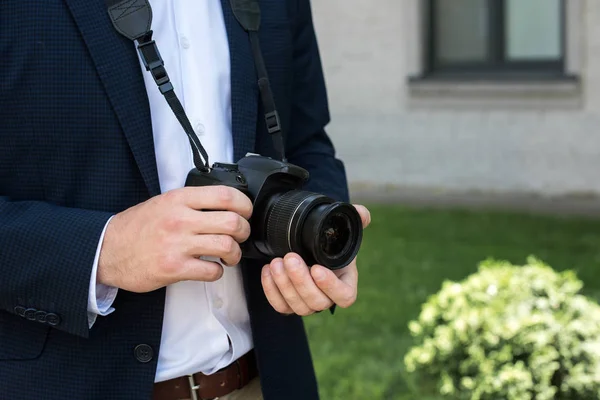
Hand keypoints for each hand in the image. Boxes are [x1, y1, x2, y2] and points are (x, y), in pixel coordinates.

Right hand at [97, 186, 252, 292]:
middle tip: (240, 236)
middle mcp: (180, 219)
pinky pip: (212, 271)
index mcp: (179, 199)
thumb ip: (192, 201)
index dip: (245, 205)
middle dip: (244, 231)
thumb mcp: (163, 202)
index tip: (246, 212)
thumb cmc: (137, 227)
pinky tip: (211, 268)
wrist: (107, 250)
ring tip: (229, 256)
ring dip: (234, 254)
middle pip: (232, 222)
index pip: (225, 195)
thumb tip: (225, 205)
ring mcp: (177, 244)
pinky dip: (217, 272)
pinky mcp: (174, 268)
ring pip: (226, 246)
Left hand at [261, 204, 370, 315]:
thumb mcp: (342, 229)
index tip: (317, 268)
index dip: (331, 287)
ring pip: (297, 306)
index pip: (345, 296)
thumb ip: (356, 219)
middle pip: (317, 302)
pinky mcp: (288, 304)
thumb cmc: (328, 242)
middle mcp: (327, 298)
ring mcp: (307, 304)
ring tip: (276, 261)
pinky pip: (280, 305)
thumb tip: (362, 214)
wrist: (306, 248)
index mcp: (345, 283)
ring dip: (284, 284)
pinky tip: (268, 270)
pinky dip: (271, 290)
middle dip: (301, 281)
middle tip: (290, 258)